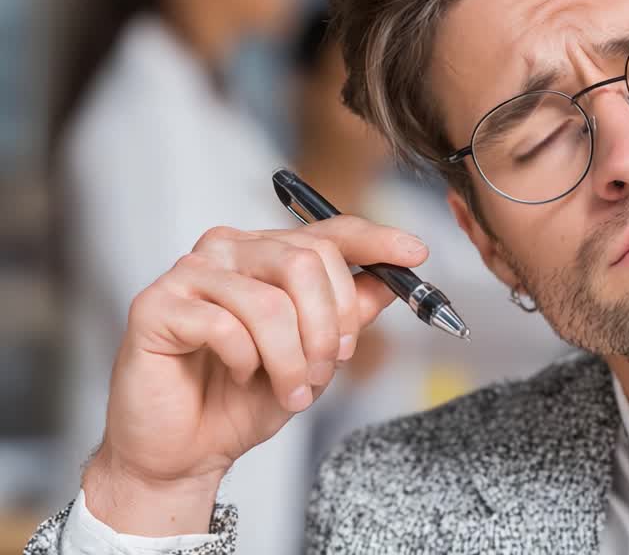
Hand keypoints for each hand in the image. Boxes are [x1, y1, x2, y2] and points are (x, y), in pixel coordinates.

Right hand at [81, 216, 427, 535]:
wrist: (184, 451)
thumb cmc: (242, 400)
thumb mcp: (315, 358)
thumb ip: (349, 316)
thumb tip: (392, 282)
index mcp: (267, 253)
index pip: (329, 232)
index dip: (377, 240)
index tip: (417, 254)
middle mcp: (229, 250)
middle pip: (306, 261)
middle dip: (330, 327)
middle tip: (328, 369)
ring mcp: (191, 273)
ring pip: (271, 302)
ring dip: (292, 358)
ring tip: (291, 388)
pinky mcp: (157, 304)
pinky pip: (224, 325)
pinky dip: (245, 362)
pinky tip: (237, 375)